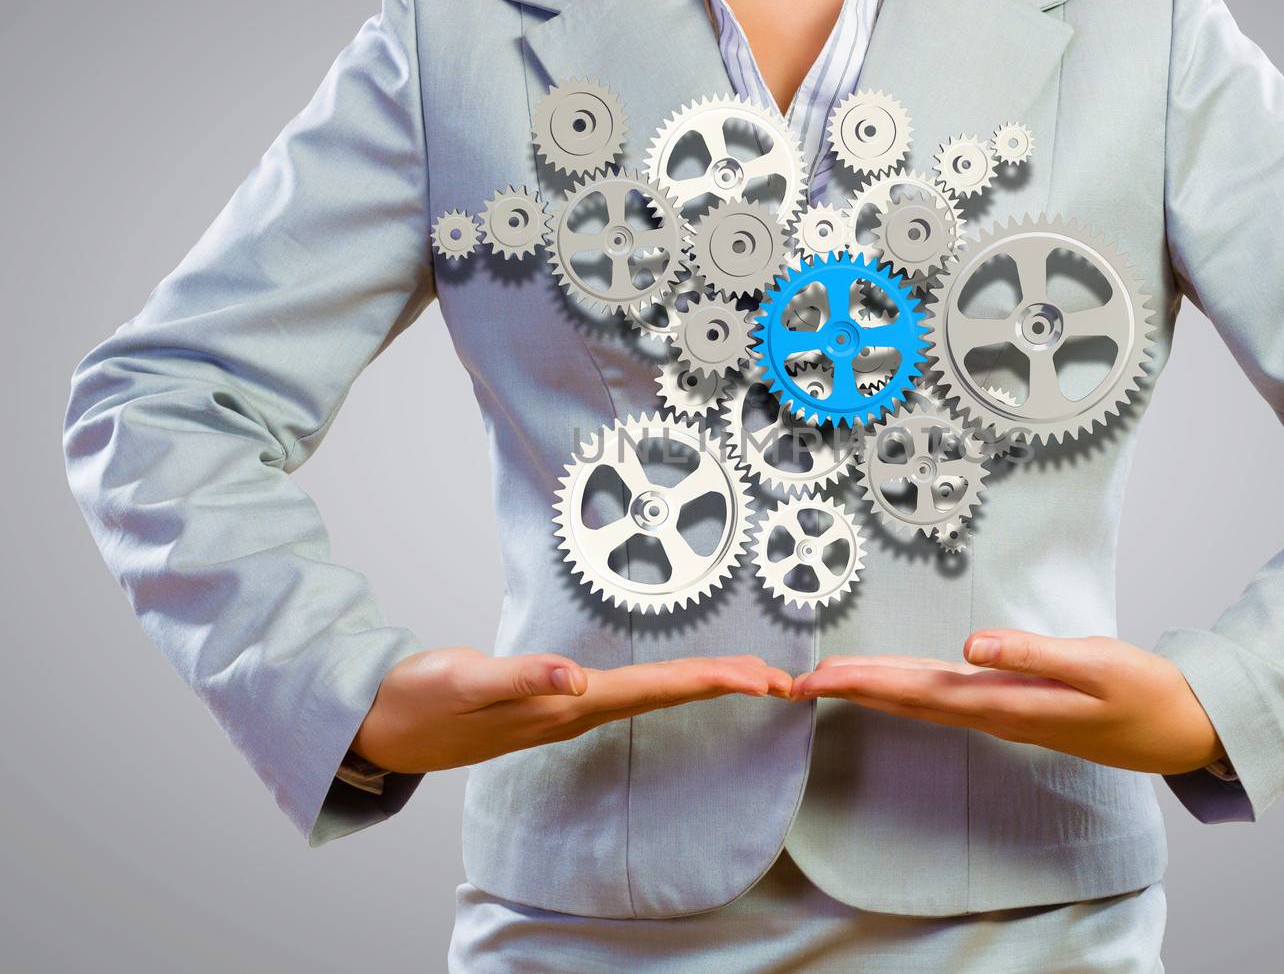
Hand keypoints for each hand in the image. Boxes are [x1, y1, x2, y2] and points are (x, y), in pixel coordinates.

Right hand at [352, 647, 791, 773]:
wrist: (382, 726)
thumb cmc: (419, 703)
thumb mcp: (464, 682)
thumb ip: (519, 678)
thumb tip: (574, 677)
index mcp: (564, 706)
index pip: (653, 692)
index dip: (709, 682)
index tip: (759, 680)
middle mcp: (573, 711)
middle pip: (664, 697)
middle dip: (724, 685)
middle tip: (781, 680)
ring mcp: (563, 709)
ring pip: (649, 697)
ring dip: (700, 685)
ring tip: (748, 679)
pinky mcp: (550, 700)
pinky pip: (624, 693)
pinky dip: (662, 683)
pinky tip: (673, 682)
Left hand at [790, 631, 1223, 775]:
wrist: (1180, 730)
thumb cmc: (1143, 695)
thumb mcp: (1096, 666)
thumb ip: (1033, 655)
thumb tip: (970, 645)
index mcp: (1006, 703)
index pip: (918, 692)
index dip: (865, 683)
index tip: (818, 677)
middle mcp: (995, 713)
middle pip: (909, 698)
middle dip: (852, 687)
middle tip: (795, 681)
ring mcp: (1004, 712)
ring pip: (924, 699)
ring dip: (875, 688)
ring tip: (828, 679)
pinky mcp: (1016, 704)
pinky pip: (947, 697)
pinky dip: (910, 688)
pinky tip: (894, 684)